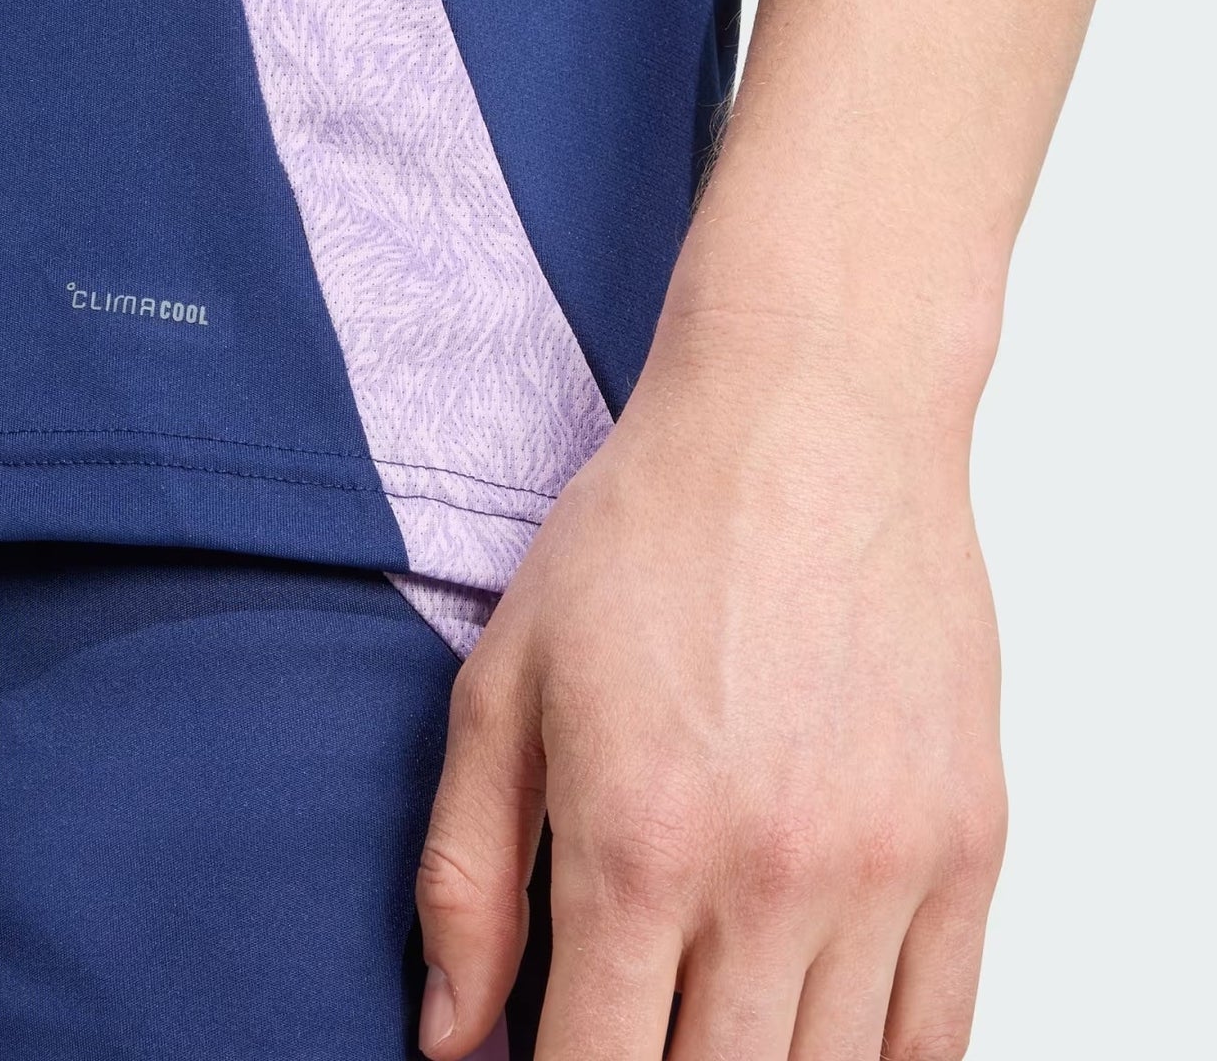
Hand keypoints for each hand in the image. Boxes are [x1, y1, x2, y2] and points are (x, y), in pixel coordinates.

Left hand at [414, 323, 1006, 1059]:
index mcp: (637, 842)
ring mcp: (886, 867)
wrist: (806, 421)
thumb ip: (465, 871)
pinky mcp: (970, 843)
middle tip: (627, 1020)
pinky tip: (812, 1028)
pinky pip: (939, 1034)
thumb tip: (449, 1036)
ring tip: (705, 1012)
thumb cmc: (648, 533)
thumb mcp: (503, 682)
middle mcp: (772, 876)